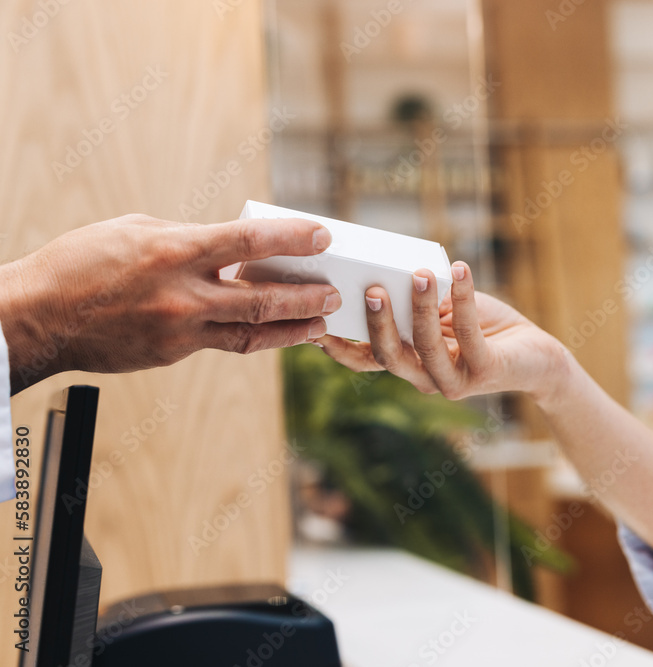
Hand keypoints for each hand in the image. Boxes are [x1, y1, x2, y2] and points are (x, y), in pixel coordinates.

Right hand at [0, 213, 341, 392]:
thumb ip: (190, 239)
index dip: (293, 238)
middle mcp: (182, 295)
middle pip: (261, 298)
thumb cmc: (84, 262)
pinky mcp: (172, 353)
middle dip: (306, 296)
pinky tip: (273, 331)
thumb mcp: (138, 231)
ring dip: (292, 329)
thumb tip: (231, 248)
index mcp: (173, 251)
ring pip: (250, 333)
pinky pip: (222, 343)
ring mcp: (178, 331)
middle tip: (335, 292)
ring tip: (320, 323)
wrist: (38, 317)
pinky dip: (251, 336)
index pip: (248, 242)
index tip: (324, 235)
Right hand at [317, 262, 568, 402]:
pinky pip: (468, 333)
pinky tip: (461, 270)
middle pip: (389, 357)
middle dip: (377, 324)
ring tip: (417, 275)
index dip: (339, 347)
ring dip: (419, 309)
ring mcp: (454, 380)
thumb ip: (419, 301)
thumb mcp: (445, 311)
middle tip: (371, 289)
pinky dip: (463, 298)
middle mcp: (425, 378)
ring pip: (426, 347)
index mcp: (408, 362)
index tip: (317, 322)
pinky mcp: (485, 371)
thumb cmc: (486, 328)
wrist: (536, 355)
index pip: (365, 360)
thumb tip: (396, 267)